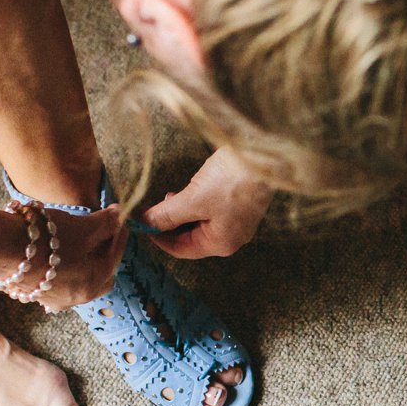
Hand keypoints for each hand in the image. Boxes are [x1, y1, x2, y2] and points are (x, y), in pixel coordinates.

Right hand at [33, 204, 126, 308]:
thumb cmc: (45, 238)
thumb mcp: (82, 227)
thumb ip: (105, 223)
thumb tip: (118, 215)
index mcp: (92, 284)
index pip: (114, 258)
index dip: (118, 236)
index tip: (118, 219)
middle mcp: (74, 298)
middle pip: (99, 274)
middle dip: (104, 252)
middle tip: (103, 232)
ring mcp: (52, 298)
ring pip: (78, 278)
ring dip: (83, 260)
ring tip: (80, 238)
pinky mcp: (33, 293)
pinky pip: (57, 279)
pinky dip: (64, 265)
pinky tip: (57, 250)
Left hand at [138, 148, 271, 259]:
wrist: (266, 155)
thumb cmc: (232, 180)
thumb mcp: (194, 199)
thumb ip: (167, 214)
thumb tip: (145, 223)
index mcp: (220, 244)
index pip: (180, 249)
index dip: (157, 236)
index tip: (140, 221)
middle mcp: (231, 238)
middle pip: (190, 237)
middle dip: (169, 222)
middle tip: (154, 205)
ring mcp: (237, 222)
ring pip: (199, 223)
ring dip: (182, 212)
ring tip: (172, 195)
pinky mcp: (240, 206)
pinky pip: (211, 212)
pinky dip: (196, 204)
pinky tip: (190, 189)